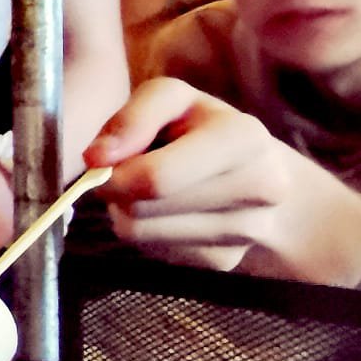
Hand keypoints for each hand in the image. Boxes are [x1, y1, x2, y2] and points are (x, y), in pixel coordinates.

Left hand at [82, 77, 298, 272]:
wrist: (263, 173)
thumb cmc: (205, 126)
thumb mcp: (172, 99)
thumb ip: (133, 117)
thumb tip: (96, 159)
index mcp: (243, 138)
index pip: (157, 177)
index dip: (114, 174)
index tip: (99, 163)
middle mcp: (257, 189)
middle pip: (143, 207)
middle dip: (118, 189)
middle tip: (124, 170)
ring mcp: (244, 232)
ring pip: (142, 234)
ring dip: (127, 210)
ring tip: (148, 187)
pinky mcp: (225, 261)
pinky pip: (155, 251)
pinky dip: (147, 231)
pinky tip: (167, 210)